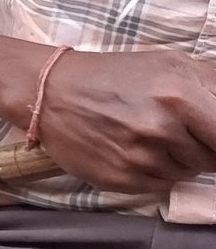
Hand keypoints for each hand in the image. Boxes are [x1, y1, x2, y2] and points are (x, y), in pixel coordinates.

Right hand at [32, 48, 215, 193]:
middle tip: (177, 130)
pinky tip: (133, 150)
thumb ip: (213, 83)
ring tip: (149, 136)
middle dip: (203, 147)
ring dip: (178, 159)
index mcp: (179, 96)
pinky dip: (154, 171)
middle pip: (214, 158)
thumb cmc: (115, 75)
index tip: (212, 137)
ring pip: (187, 173)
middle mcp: (161, 129)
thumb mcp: (170, 63)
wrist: (49, 92)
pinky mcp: (122, 180)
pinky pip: (161, 185)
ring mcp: (140, 158)